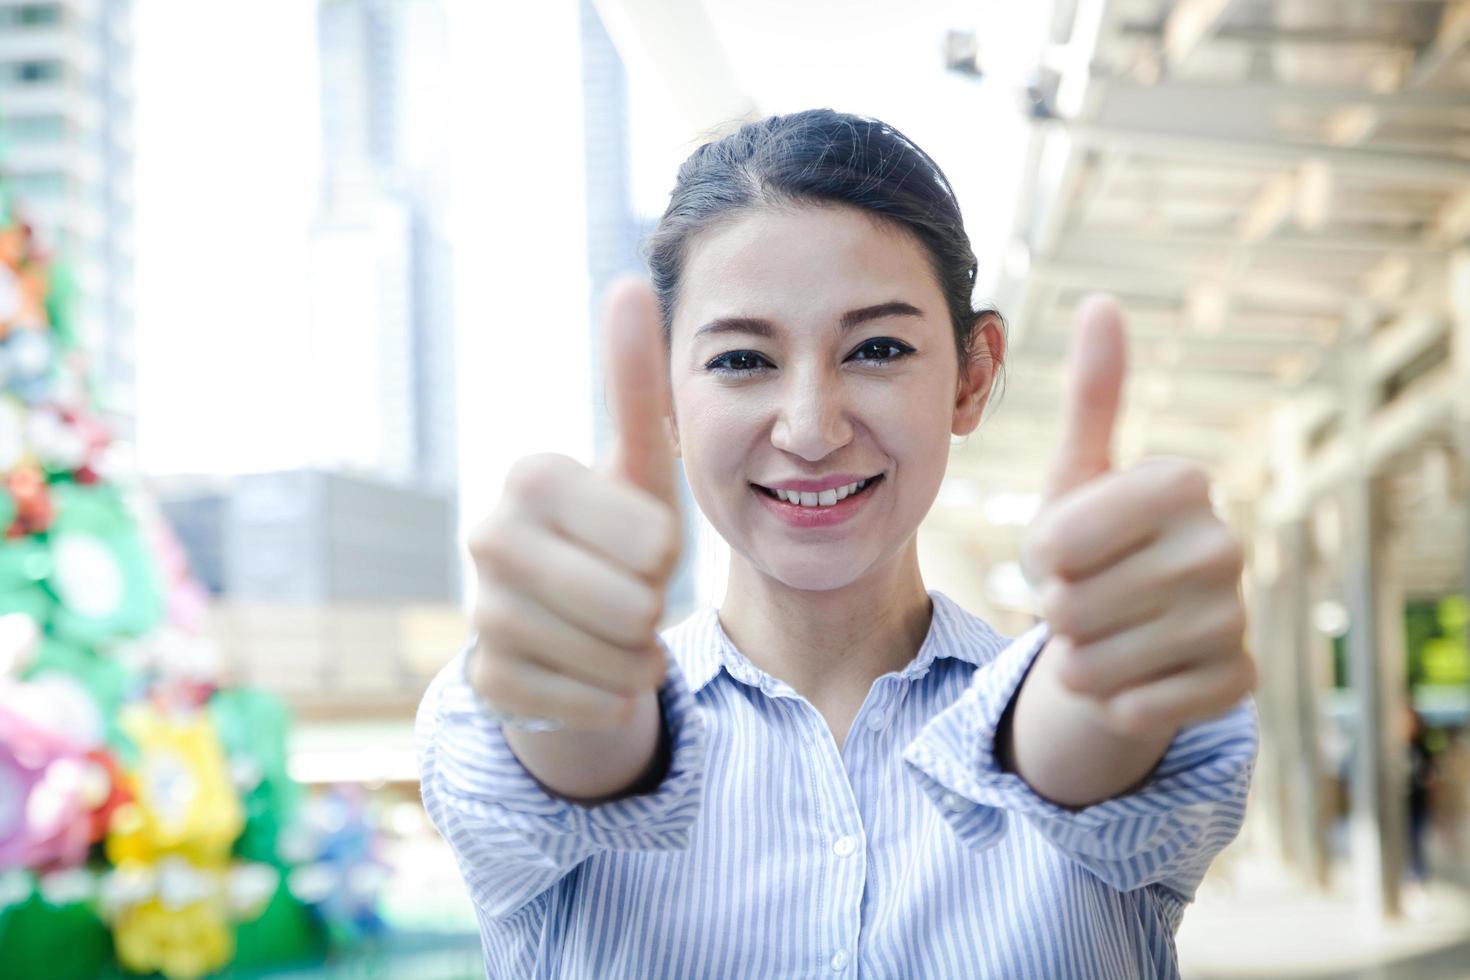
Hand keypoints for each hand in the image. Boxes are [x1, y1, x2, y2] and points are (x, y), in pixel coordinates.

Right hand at [466, 277, 680, 730]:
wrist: (570, 627)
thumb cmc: (616, 536)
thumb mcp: (638, 468)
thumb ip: (635, 384)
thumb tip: (631, 282)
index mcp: (531, 476)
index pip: (652, 541)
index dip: (666, 553)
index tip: (642, 543)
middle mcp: (487, 537)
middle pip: (630, 603)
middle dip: (652, 608)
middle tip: (630, 593)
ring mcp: (479, 613)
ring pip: (610, 658)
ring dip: (635, 655)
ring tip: (616, 632)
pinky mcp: (486, 681)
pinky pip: (587, 703)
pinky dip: (610, 697)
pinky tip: (592, 672)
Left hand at [1019, 294, 1256, 739]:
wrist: (1131, 628)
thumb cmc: (1093, 543)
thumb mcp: (1077, 473)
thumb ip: (1092, 394)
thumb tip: (1102, 303)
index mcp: (1183, 482)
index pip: (1056, 545)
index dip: (1039, 557)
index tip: (1066, 548)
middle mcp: (1225, 546)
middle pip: (1070, 607)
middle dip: (1054, 612)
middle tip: (1085, 597)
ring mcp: (1237, 618)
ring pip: (1093, 665)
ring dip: (1077, 660)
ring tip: (1104, 634)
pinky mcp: (1237, 684)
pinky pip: (1130, 710)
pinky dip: (1113, 701)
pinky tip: (1136, 676)